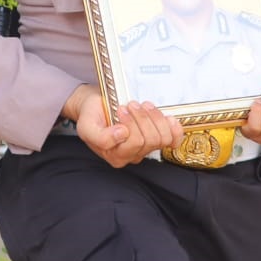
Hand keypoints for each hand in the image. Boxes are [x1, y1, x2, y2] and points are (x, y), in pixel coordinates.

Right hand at [69, 85, 183, 167]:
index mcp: (116, 156)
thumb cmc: (91, 116)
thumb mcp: (86, 126)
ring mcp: (146, 148)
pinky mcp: (157, 139)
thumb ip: (100, 137)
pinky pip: (174, 140)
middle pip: (150, 140)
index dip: (130, 122)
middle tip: (130, 105)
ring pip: (163, 137)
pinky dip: (174, 128)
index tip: (120, 108)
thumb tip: (121, 134)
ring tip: (141, 105)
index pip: (135, 142)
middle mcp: (132, 155)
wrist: (95, 106)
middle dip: (142, 117)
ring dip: (153, 117)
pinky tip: (167, 118)